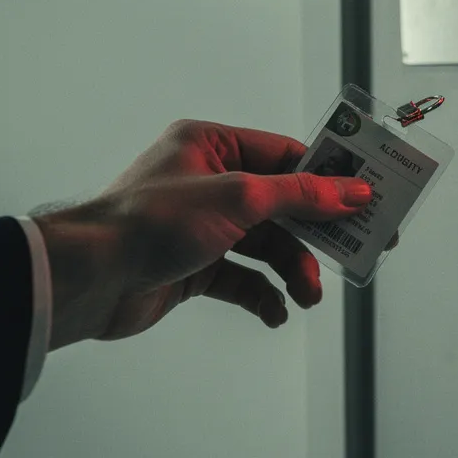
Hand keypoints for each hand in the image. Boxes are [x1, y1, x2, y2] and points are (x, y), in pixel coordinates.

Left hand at [32, 120, 372, 348]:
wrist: (91, 279)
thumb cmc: (150, 223)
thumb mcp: (238, 198)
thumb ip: (299, 195)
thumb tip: (350, 191)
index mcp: (210, 146)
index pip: (285, 156)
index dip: (328, 178)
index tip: (366, 198)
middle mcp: (207, 181)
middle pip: (282, 204)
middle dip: (314, 233)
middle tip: (357, 249)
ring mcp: (201, 226)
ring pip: (266, 246)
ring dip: (292, 271)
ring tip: (307, 295)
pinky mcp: (194, 266)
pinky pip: (243, 279)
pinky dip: (263, 295)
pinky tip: (275, 312)